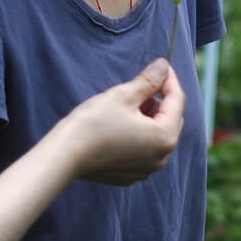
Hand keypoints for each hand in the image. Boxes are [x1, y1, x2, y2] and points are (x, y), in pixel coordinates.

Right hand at [62, 59, 185, 184]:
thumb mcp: (123, 95)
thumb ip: (149, 80)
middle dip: (157, 101)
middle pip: (170, 119)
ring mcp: (147, 169)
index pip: (177, 101)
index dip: (169, 80)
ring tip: (124, 108)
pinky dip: (137, 135)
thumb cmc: (92, 124)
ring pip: (156, 134)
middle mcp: (162, 157)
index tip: (161, 66)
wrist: (63, 156)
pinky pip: (143, 149)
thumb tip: (163, 66)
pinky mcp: (131, 175)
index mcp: (165, 137)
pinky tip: (117, 127)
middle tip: (137, 89)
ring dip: (147, 117)